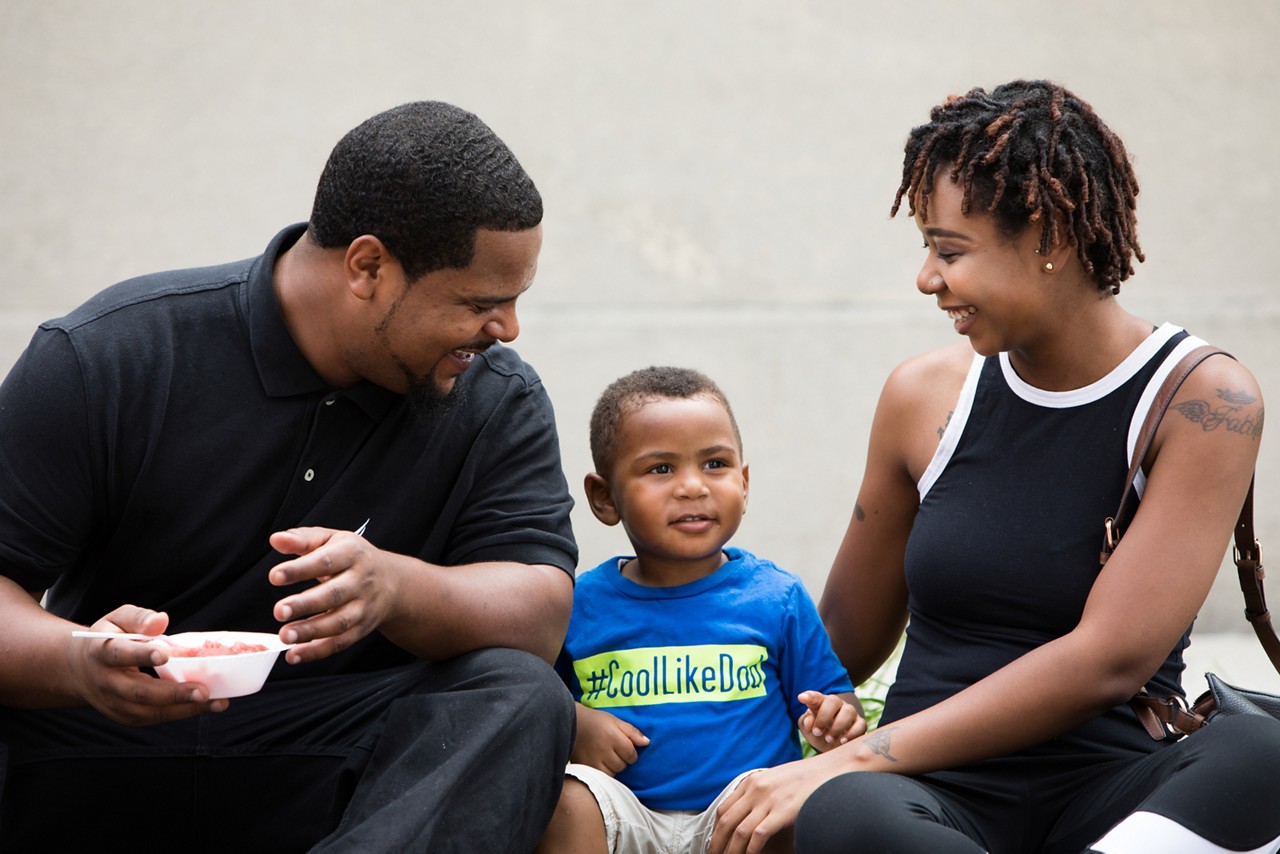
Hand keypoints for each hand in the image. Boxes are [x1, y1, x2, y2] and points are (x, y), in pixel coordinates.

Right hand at [68, 605, 228, 724]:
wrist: (80, 669)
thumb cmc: (108, 638)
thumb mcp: (117, 619)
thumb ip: (138, 618)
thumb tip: (161, 620)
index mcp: (101, 652)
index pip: (120, 654)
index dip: (141, 654)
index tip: (165, 654)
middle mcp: (106, 682)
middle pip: (138, 692)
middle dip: (172, 694)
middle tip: (202, 691)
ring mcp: (114, 703)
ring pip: (149, 711)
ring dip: (183, 709)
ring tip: (215, 702)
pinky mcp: (125, 716)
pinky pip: (154, 717)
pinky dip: (180, 713)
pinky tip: (205, 706)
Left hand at [269, 527, 401, 663]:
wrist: (394, 582)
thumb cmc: (353, 558)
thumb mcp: (332, 539)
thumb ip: (303, 539)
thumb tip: (275, 540)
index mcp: (351, 554)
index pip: (325, 561)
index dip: (300, 569)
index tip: (275, 576)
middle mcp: (360, 581)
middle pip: (334, 594)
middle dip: (306, 604)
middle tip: (279, 611)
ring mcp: (363, 607)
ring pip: (338, 622)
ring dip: (311, 631)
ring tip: (285, 635)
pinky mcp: (361, 629)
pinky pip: (340, 642)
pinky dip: (318, 651)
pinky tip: (295, 654)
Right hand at [571, 704, 649, 774]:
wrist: (571, 724)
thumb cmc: (596, 721)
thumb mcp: (615, 721)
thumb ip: (632, 732)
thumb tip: (647, 742)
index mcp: (611, 736)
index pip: (631, 753)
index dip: (631, 752)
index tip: (625, 748)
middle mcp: (602, 750)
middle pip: (622, 765)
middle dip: (622, 759)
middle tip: (613, 751)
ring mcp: (593, 760)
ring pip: (613, 773)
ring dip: (613, 767)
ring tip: (606, 757)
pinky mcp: (585, 768)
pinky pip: (602, 777)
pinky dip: (604, 772)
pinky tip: (601, 763)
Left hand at [711, 758, 831, 853]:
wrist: (832, 770)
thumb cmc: (808, 778)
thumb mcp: (777, 779)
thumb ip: (761, 792)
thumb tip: (750, 811)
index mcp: (752, 781)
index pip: (724, 808)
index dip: (715, 829)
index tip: (715, 843)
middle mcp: (755, 789)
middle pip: (726, 821)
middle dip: (717, 843)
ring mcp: (768, 799)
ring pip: (739, 831)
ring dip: (730, 850)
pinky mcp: (781, 811)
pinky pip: (757, 835)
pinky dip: (750, 850)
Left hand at [798, 690, 865, 750]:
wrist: (832, 747)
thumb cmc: (818, 734)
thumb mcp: (808, 730)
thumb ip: (806, 723)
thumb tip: (809, 720)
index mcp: (820, 703)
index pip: (815, 696)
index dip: (809, 696)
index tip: (801, 698)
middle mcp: (836, 704)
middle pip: (833, 701)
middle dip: (824, 717)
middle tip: (817, 732)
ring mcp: (850, 712)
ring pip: (848, 711)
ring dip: (838, 726)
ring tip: (829, 739)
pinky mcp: (860, 724)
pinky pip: (860, 724)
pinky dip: (852, 733)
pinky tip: (843, 741)